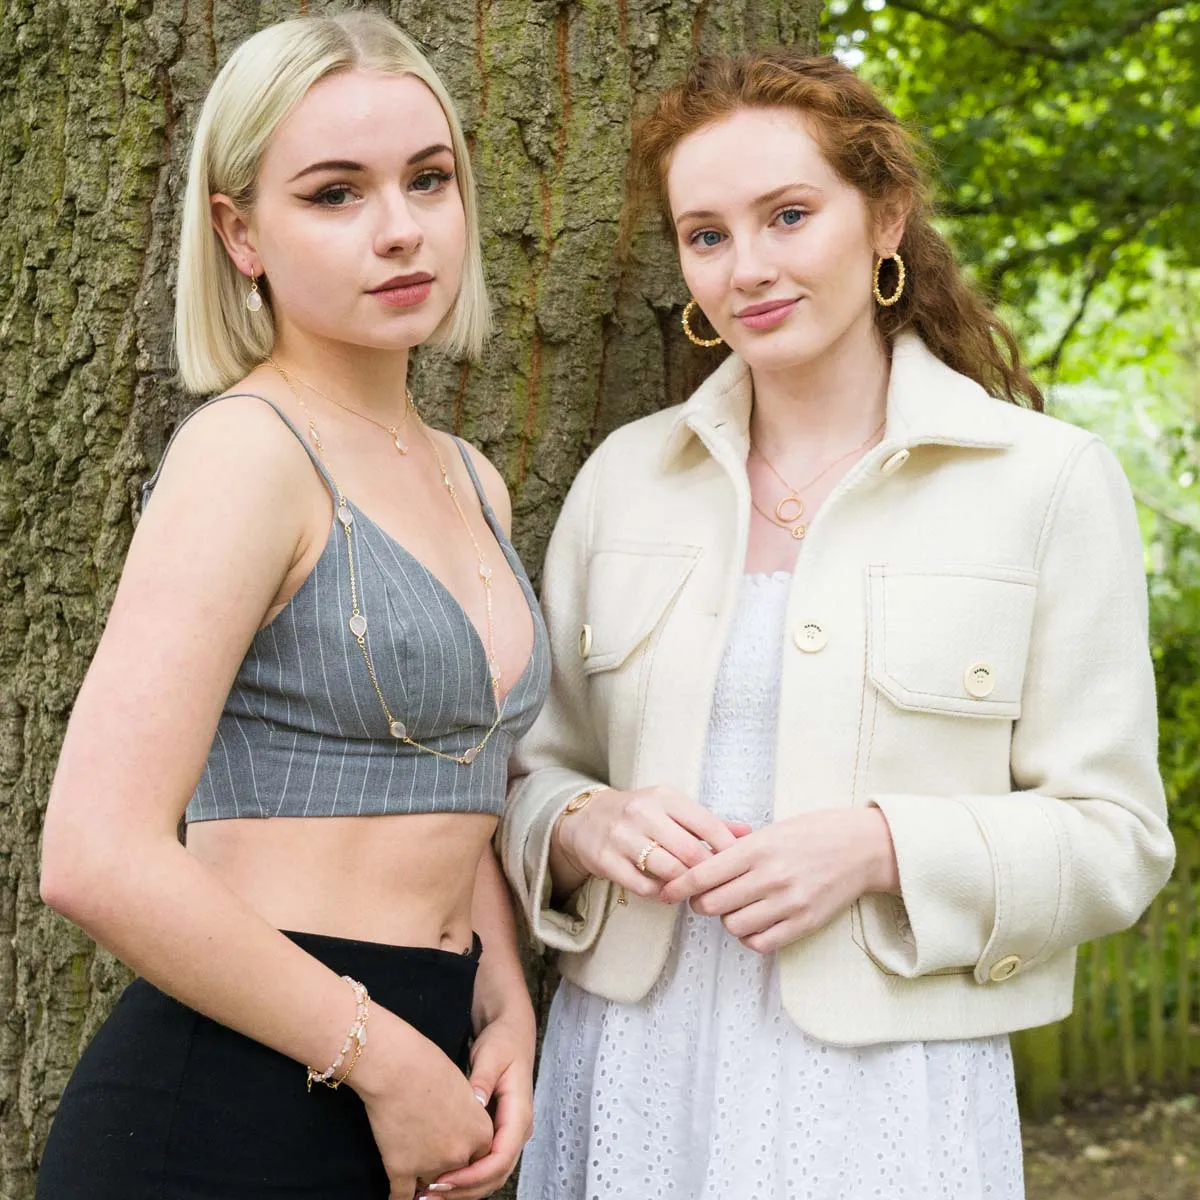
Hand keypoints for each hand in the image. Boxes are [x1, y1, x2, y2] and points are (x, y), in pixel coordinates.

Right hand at [350, 1008, 493, 1198]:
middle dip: (447, 1168)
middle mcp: (460, 1154)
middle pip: (457, 1172)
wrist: (397, 1066)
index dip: (466, 1151)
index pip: (480, 1156)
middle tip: (435, 1157)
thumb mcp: (463, 1086)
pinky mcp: (401, 1169)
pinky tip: (396, 1198)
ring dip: (423, 1178)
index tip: (456, 1149)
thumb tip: (464, 1124)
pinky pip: (402, 1195)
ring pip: (430, 1185)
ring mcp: (431, 1165)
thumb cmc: (429, 1065)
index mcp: (480, 1132)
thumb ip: (469, 1113)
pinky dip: (399, 1198)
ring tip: (416, 1172)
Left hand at [419, 1010, 535, 1198]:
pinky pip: (484, 1165)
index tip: (443, 1180)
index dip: (472, 1175)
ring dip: (463, 1190)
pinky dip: (464, 1178)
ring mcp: (508, 1134)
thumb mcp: (492, 1054)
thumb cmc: (502, 1041)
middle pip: (495, 1176)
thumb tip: (476, 1101)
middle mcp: (517, 1130)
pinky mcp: (497, 1133)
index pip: (500, 1159)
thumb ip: (483, 1078)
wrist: (512, 1032)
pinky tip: (440, 1178)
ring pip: (490, 1176)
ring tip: (429, 1193)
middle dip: (464, 1191)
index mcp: (520, 1113)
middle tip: (429, 1195)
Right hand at [553, 784, 750, 900]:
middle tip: (715, 885)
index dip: (726, 849)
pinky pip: (643, 885)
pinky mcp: (606, 859)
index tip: (738, 865)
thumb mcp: (672, 808)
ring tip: (689, 890)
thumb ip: (710, 822)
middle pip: (689, 852)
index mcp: (664, 797)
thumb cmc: (640, 815)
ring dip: (684, 886)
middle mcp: (643, 812)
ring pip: (667, 870)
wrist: (587, 819)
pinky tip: (663, 891)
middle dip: (706, 873)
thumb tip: (749, 833)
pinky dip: (658, 893)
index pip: (707, 824)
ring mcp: (622, 836)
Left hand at [659, 808, 898, 952]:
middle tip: (703, 898)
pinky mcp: (804, 923)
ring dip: (727, 919)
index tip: (666, 891)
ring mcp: (787, 903)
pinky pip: (760, 943)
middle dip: (700, 903)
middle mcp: (770, 877)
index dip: (678, 886)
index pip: (703, 874)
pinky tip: (754, 922)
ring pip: (733, 926)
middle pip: (712, 904)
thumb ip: (738, 848)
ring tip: (735, 907)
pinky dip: (750, 936)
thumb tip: (701, 863)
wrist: (862, 847)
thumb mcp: (772, 829)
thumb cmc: (815, 831)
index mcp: (757, 848)